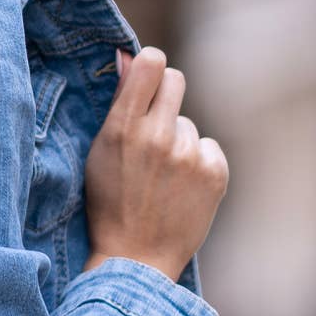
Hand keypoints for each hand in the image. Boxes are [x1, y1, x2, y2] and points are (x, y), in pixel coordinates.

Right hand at [80, 44, 228, 282]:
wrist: (136, 260)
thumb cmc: (111, 204)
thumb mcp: (101, 151)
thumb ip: (119, 103)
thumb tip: (130, 56)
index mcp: (123, 127)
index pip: (152, 62)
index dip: (150, 67)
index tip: (146, 81)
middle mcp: (159, 135)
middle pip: (176, 80)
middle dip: (165, 97)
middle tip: (155, 127)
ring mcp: (189, 154)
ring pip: (188, 124)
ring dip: (178, 141)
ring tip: (161, 177)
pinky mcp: (214, 172)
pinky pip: (207, 146)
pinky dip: (197, 162)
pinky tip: (181, 188)